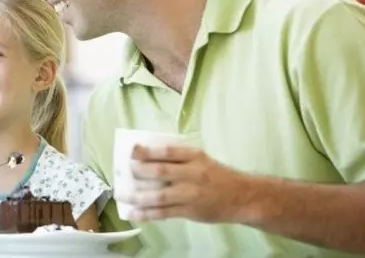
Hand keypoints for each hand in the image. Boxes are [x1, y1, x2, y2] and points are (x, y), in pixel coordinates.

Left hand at [115, 143, 251, 222]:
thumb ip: (179, 158)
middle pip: (160, 171)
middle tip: (123, 171)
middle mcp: (192, 174)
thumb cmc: (217, 176)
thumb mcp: (201, 159)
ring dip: (137, 196)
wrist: (243, 197)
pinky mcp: (190, 211)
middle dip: (138, 171)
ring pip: (159, 195)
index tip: (132, 150)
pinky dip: (146, 214)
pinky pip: (164, 213)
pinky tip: (133, 213)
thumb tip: (147, 158)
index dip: (147, 150)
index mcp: (194, 156)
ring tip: (121, 194)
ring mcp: (190, 194)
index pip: (167, 151)